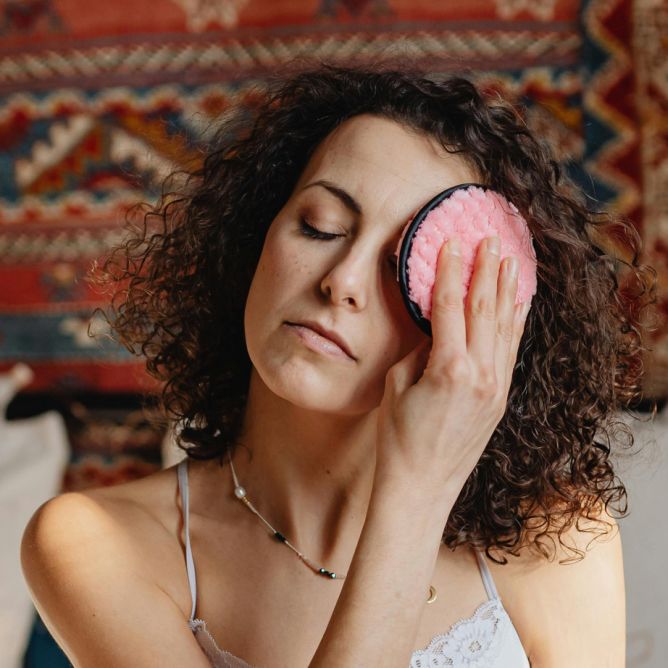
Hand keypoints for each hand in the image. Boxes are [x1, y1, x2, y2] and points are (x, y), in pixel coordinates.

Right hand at [375, 235, 530, 497]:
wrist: (420, 486)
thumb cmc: (398, 439)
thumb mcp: (398, 386)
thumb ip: (420, 351)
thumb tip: (435, 328)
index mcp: (450, 369)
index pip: (450, 306)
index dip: (450, 271)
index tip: (453, 242)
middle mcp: (481, 375)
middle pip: (484, 309)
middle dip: (487, 270)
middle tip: (491, 239)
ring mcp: (496, 388)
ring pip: (504, 327)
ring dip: (506, 291)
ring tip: (511, 261)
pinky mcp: (501, 399)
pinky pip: (511, 351)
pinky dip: (515, 324)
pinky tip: (519, 305)